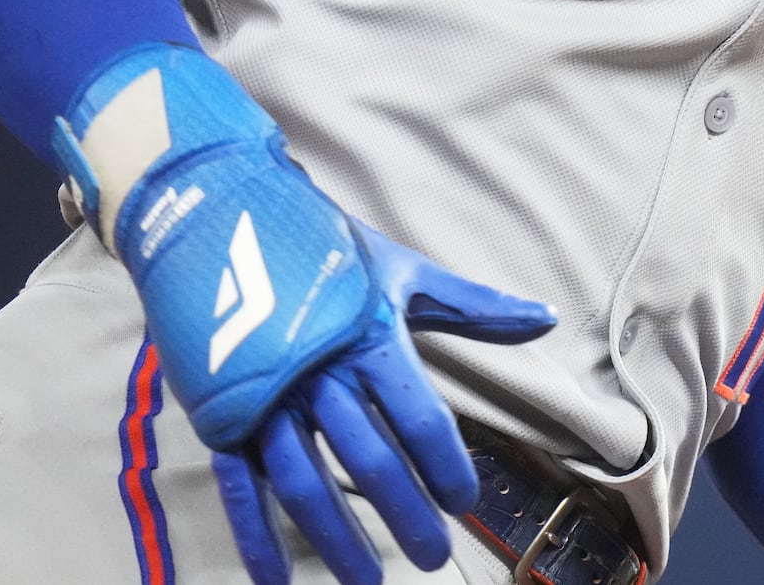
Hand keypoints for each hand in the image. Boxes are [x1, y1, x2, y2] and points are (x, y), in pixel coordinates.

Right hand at [208, 223, 555, 584]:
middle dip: (402, 513)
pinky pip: (241, 483)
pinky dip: (256, 534)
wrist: (218, 216)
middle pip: (366, 458)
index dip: (443, 464)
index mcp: (368, 337)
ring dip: (335, 537)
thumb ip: (472, 307)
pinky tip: (276, 579)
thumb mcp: (400, 271)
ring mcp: (264, 396)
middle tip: (432, 556)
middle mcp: (318, 372)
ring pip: (304, 481)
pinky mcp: (221, 411)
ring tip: (365, 579)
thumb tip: (545, 317)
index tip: (462, 501)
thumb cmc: (322, 247)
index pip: (417, 416)